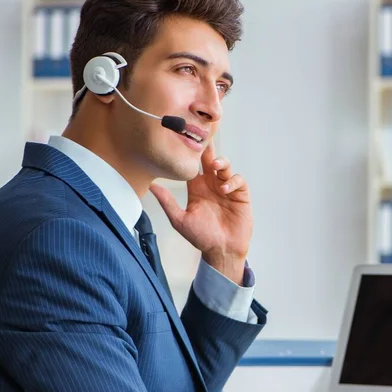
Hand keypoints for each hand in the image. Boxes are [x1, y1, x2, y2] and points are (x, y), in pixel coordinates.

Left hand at [149, 140, 251, 284]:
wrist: (221, 250)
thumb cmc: (200, 237)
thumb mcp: (180, 220)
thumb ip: (167, 202)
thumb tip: (151, 186)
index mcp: (196, 187)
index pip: (193, 165)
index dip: (191, 154)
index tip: (186, 141)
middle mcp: (211, 185)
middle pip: (210, 160)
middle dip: (208, 149)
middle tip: (205, 140)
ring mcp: (226, 188)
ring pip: (225, 166)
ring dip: (222, 163)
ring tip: (216, 166)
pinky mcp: (240, 195)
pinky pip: (238, 181)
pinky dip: (233, 181)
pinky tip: (225, 189)